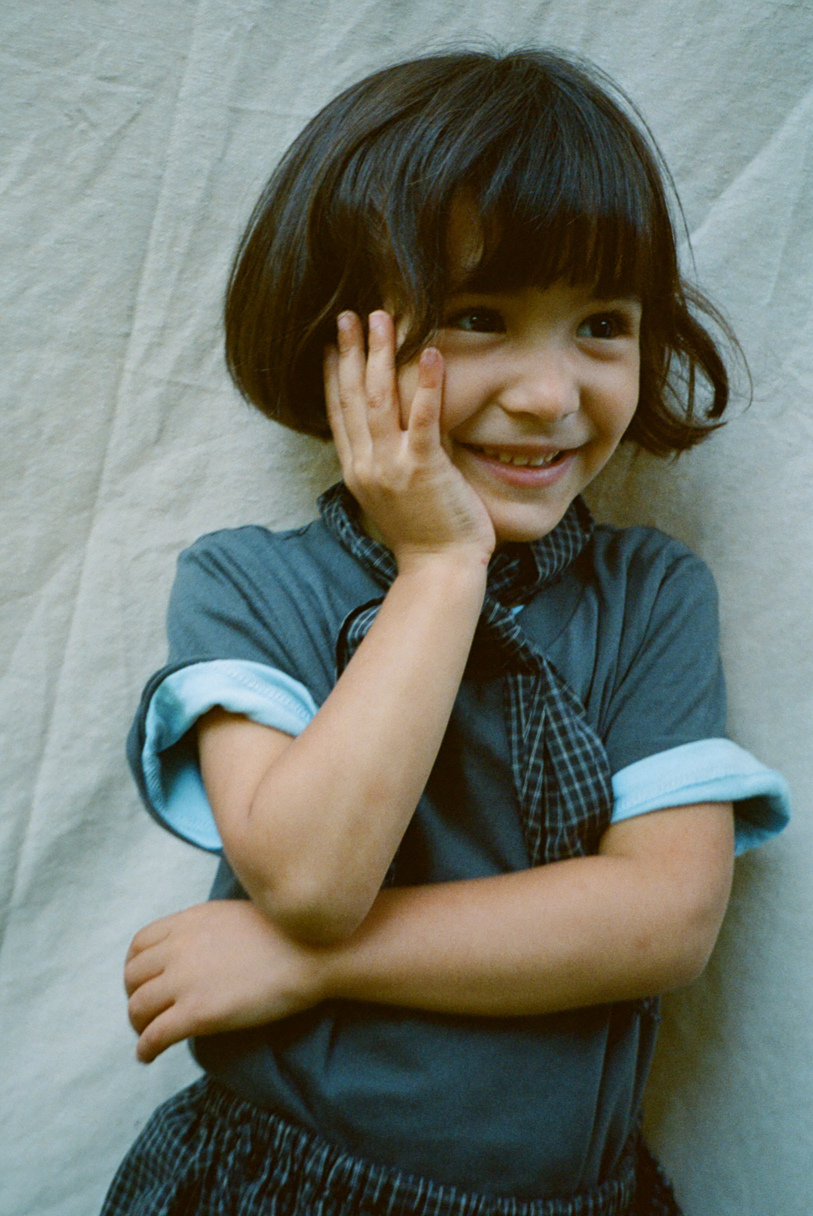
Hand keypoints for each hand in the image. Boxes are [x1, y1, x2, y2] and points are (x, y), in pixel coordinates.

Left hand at [124, 901, 327, 1062]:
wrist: (315, 951)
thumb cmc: (289, 933)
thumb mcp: (236, 914)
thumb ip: (207, 928)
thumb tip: (200, 946)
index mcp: (189, 921)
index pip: (140, 944)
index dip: (136, 967)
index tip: (144, 982)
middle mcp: (179, 948)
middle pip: (132, 977)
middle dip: (134, 997)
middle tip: (147, 1013)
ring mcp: (186, 980)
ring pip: (138, 1007)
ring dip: (138, 1025)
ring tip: (147, 1037)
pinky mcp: (198, 1013)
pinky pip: (155, 1035)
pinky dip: (145, 1049)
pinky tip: (148, 1056)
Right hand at [324, 310, 494, 566]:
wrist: (440, 569)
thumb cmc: (425, 535)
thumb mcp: (394, 493)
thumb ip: (389, 458)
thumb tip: (399, 425)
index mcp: (357, 470)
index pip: (339, 412)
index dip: (334, 374)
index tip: (332, 343)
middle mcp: (367, 465)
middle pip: (352, 397)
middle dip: (350, 352)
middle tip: (348, 315)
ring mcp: (392, 466)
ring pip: (378, 399)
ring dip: (379, 354)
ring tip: (383, 318)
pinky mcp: (423, 469)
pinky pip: (423, 418)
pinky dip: (425, 384)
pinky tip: (431, 352)